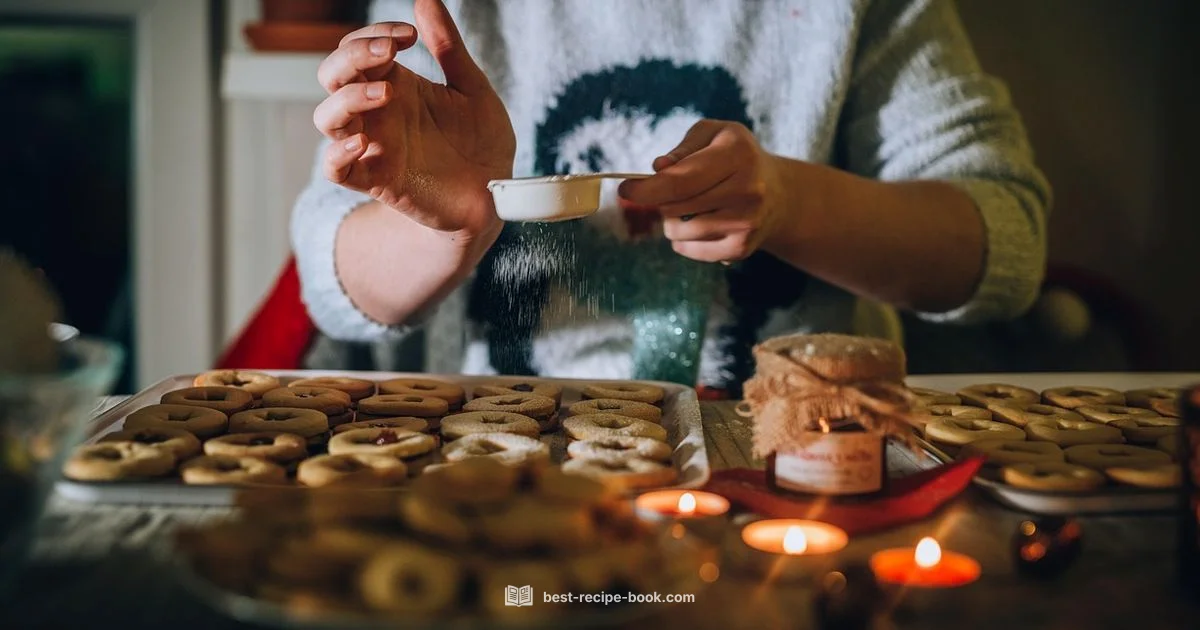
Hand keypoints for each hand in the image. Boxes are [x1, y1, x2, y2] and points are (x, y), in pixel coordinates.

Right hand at [312, 0, 514, 236]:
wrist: (494, 194)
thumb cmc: (482, 142)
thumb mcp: (472, 88)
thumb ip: (449, 48)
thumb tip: (426, 0)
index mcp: (395, 84)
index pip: (359, 48)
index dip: (373, 34)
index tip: (410, 35)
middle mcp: (378, 112)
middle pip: (333, 75)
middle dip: (352, 57)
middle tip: (391, 54)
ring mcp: (374, 145)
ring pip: (327, 117)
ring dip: (348, 99)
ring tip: (387, 93)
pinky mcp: (376, 180)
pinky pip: (334, 168)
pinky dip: (337, 154)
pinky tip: (365, 142)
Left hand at [617, 119, 784, 262]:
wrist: (778, 193)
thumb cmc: (733, 156)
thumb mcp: (712, 135)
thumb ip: (683, 149)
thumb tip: (659, 169)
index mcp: (738, 154)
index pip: (681, 180)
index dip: (647, 188)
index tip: (626, 189)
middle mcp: (748, 190)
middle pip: (675, 207)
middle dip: (660, 201)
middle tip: (670, 193)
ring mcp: (747, 223)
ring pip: (679, 231)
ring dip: (672, 221)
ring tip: (690, 207)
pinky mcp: (741, 248)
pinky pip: (690, 250)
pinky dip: (684, 240)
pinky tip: (701, 224)